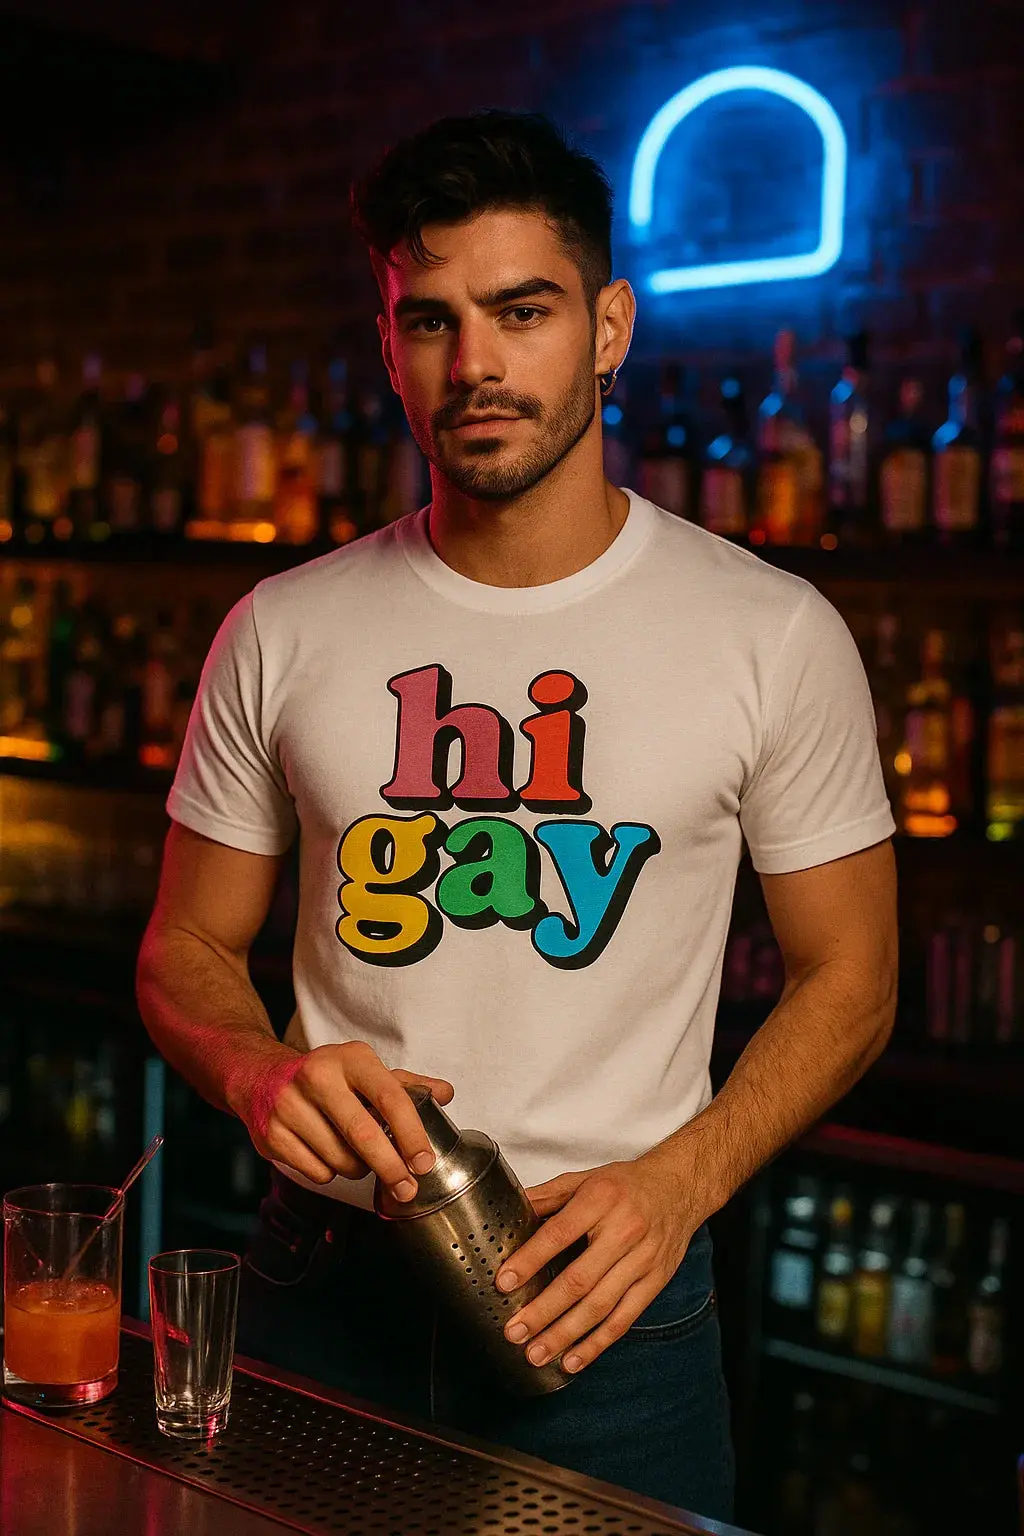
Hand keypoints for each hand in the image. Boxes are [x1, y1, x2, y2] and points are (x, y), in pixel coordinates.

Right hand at [240, 1040, 454, 1201]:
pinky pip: (316, 1173)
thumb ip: (406, 1085)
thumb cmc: (324, 1077)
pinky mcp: (272, 1135)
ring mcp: (290, 1106)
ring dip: (358, 1169)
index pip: (389, 1096)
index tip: (424, 1161)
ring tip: (356, 1155)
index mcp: (350, 1059)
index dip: (411, 1133)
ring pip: (341, 1160)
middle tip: (407, 1186)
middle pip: (363, 1134)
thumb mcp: (365, 1071)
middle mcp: (317, 1077)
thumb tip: (445, 1094)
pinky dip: (329, 1173)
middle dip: (391, 1167)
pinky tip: (326, 1153)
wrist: (259, 1077)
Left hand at [494, 1153, 698, 1375]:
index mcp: (601, 1199)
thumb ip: (547, 1196)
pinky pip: (624, 1319)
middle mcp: (624, 1231)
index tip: (504, 1282)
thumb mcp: (586, 1179)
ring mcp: (642, 1260)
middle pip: (579, 1280)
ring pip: (600, 1306)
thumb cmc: (627, 1184)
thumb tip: (510, 1212)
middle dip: (543, 1311)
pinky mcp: (655, 1282)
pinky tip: (573, 1360)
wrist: (680, 1187)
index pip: (559, 1234)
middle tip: (514, 1331)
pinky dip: (597, 1343)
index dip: (530, 1260)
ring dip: (565, 1335)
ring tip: (536, 1354)